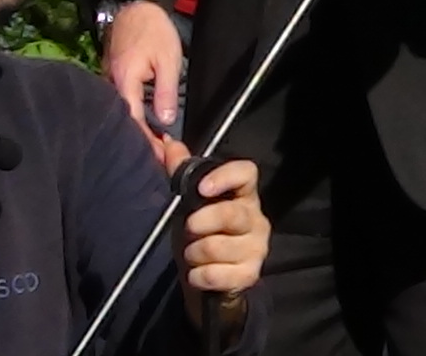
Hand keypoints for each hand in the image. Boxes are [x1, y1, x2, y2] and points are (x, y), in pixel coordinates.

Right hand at [104, 0, 183, 157]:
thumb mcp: (168, 60)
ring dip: (136, 130)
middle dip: (140, 141)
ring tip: (154, 148)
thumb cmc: (154, 31)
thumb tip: (165, 121)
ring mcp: (109, 80)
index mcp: (124, 82)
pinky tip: (144, 124)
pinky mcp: (112, 77)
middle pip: (123, 120)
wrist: (134, 7)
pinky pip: (121, 102)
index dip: (146, 142)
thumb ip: (166, 92)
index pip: (132, 121)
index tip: (160, 158)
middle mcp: (111, 84)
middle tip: (159, 159)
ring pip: (121, 112)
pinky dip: (132, 115)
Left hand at [163, 138, 266, 339]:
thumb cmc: (199, 236)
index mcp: (243, 196)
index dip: (225, 177)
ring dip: (195, 253)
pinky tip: (198, 274)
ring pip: (220, 246)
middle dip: (201, 223)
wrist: (207, 283)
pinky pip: (219, 274)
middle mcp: (256, 219)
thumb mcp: (187, 205)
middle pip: (232, 214)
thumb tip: (168, 142)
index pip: (247, 173)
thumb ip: (181, 174)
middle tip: (188, 230)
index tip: (201, 188)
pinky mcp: (250, 274)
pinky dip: (200, 276)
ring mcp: (257, 248)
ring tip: (192, 256)